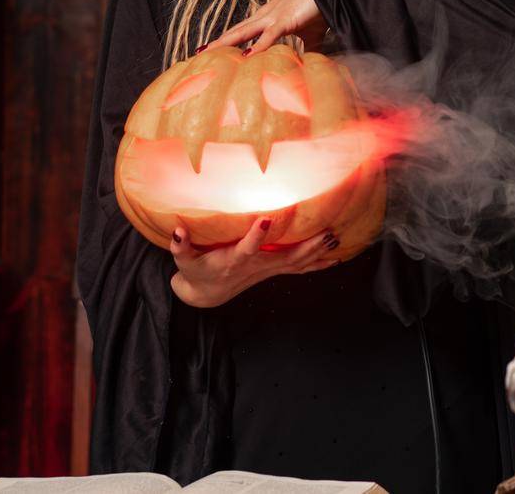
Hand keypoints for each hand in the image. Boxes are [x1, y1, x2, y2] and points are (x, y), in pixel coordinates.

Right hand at [168, 206, 340, 307]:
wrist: (205, 294)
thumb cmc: (196, 271)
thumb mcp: (183, 261)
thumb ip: (180, 246)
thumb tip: (177, 230)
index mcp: (233, 261)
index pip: (246, 249)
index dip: (256, 237)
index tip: (266, 220)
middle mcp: (255, 267)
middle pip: (285, 258)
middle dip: (307, 246)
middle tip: (326, 233)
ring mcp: (267, 270)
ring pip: (297, 264)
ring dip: (318, 253)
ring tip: (336, 239)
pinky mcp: (272, 270)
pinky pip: (300, 269)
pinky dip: (318, 264)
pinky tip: (337, 258)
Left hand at [203, 0, 328, 52]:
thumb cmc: (318, 9)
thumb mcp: (310, 34)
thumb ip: (306, 49)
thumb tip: (307, 64)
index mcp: (267, 18)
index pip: (242, 32)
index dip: (226, 41)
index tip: (212, 50)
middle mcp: (264, 16)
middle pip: (235, 32)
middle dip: (217, 43)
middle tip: (198, 53)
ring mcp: (272, 17)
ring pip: (243, 32)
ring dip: (224, 43)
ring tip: (208, 53)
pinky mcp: (285, 21)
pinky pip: (268, 36)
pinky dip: (257, 47)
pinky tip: (246, 57)